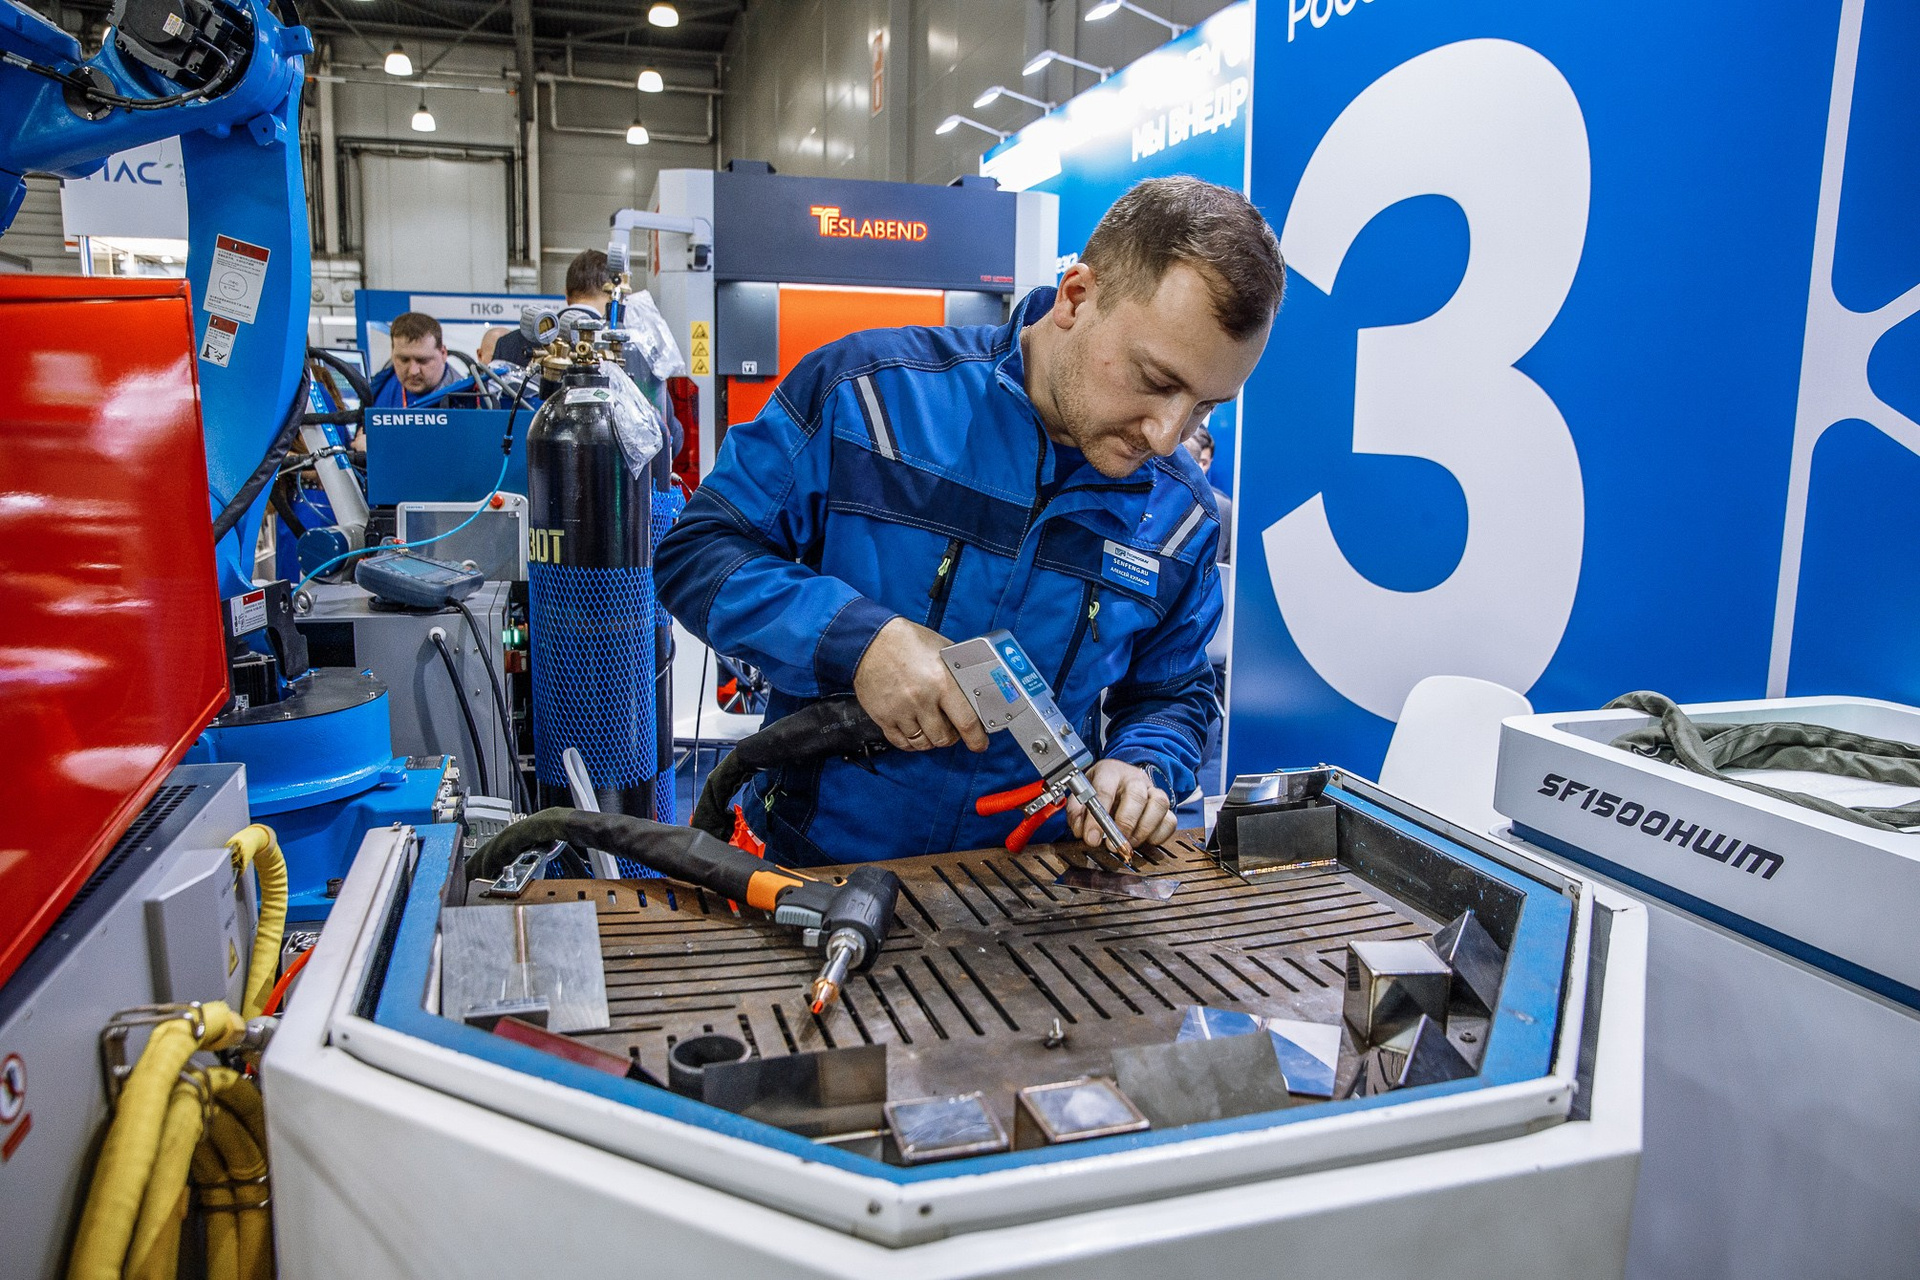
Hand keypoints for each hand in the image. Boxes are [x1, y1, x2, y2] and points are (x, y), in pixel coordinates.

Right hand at [852, 617, 989, 753]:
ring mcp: (901, 710)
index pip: (966, 721)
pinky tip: (915, 731)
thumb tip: (975, 690)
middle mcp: (921, 699)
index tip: (979, 743)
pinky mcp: (883, 716)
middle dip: (951, 737)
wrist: (871, 640)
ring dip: (930, 740)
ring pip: (922, 743)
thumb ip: (958, 673)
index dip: (976, 738)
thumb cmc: (907, 642)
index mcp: (941, 681)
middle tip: (952, 728)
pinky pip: (901, 742)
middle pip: (943, 737)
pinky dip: (911, 742)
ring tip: (932, 727)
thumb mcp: (941, 650)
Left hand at [1066, 759, 1175, 853]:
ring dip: (1144, 829)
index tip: (1092, 839)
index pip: (1104, 791)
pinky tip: (1145, 841)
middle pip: (1137, 796)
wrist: (1121, 778)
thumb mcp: (1082, 793)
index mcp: (1111, 771)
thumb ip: (1077, 811)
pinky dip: (1159, 834)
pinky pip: (1170, 820)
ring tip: (1129, 844)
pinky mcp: (1164, 805)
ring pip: (1159, 804)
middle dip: (1125, 824)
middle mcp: (1134, 778)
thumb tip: (1082, 831)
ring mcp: (1152, 790)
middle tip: (1113, 844)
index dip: (1097, 818)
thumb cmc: (1101, 787)